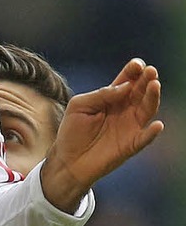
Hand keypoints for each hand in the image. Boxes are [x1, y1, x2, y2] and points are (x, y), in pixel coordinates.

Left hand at [40, 58, 163, 212]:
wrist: (68, 160)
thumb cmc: (71, 131)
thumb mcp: (79, 106)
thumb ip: (101, 95)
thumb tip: (125, 86)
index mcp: (111, 97)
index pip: (127, 80)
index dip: (134, 71)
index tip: (138, 64)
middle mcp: (124, 109)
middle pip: (141, 91)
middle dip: (147, 80)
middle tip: (150, 71)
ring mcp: (130, 126)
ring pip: (147, 109)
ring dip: (153, 98)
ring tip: (154, 85)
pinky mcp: (131, 144)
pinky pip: (145, 137)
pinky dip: (152, 132)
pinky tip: (157, 125)